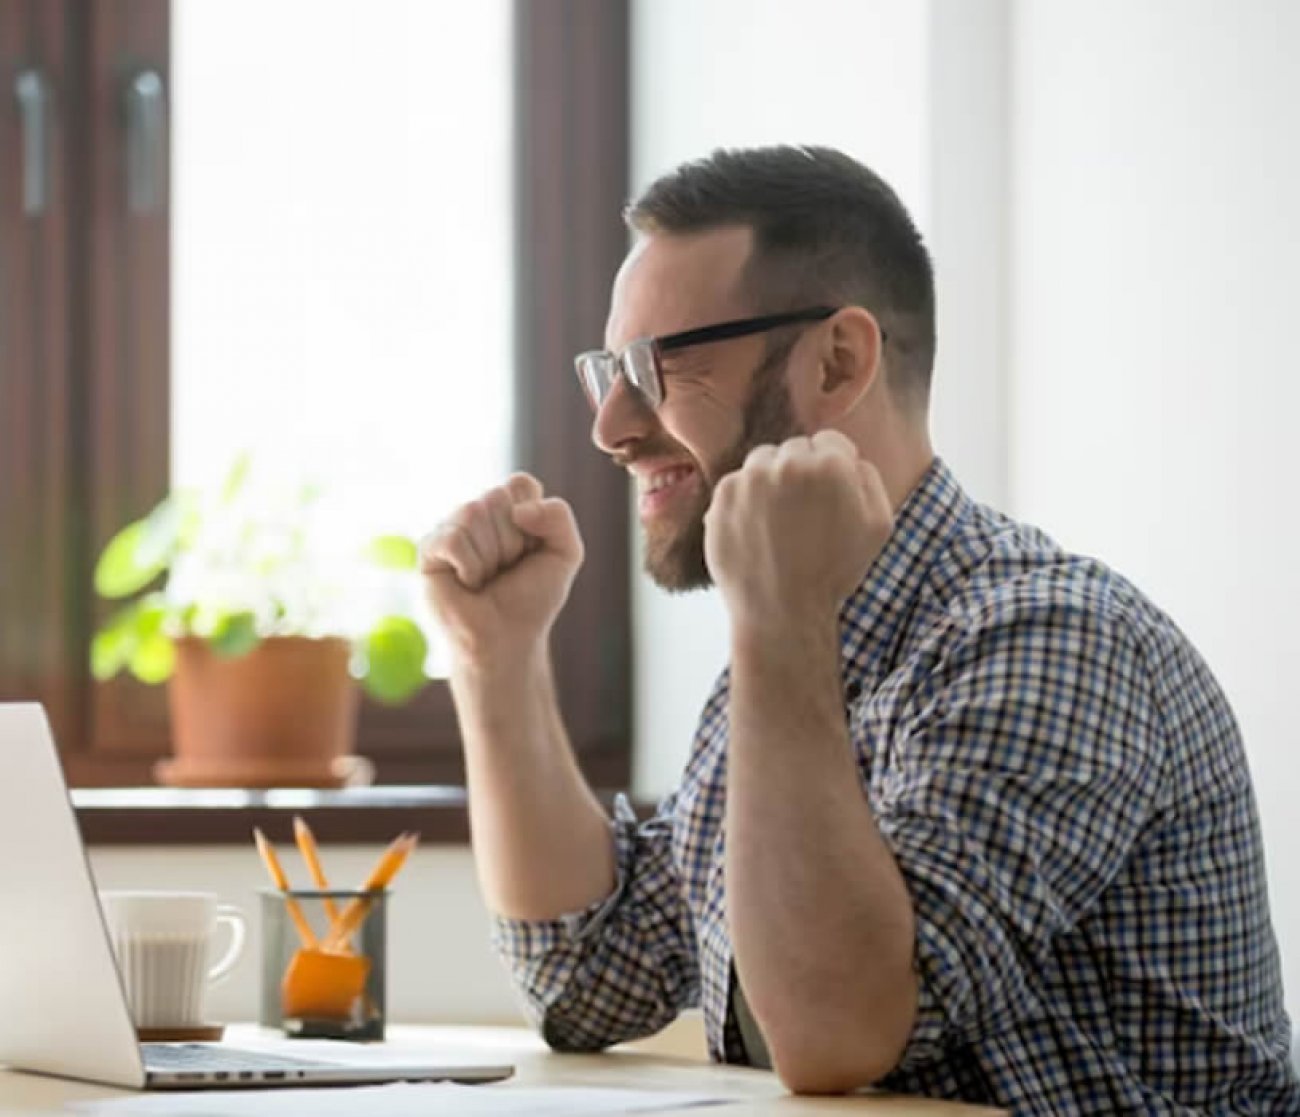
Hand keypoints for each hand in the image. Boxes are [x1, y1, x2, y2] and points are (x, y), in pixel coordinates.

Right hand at [420, 473, 583, 663]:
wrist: (507, 639)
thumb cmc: (532, 598)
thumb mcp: (565, 553)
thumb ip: (558, 516)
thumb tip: (518, 511)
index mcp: (508, 508)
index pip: (519, 484)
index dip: (533, 518)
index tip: (531, 549)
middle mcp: (478, 512)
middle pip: (497, 497)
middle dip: (512, 541)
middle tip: (507, 569)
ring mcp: (451, 528)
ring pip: (473, 513)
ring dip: (491, 557)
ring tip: (487, 579)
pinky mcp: (429, 549)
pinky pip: (453, 539)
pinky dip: (470, 568)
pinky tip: (467, 584)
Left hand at [703, 431, 892, 633]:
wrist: (782, 611)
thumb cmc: (834, 572)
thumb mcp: (878, 525)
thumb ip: (868, 478)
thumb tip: (850, 457)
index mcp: (831, 465)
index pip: (830, 441)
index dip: (832, 469)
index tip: (826, 496)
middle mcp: (788, 463)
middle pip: (795, 449)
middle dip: (800, 473)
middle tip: (802, 514)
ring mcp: (751, 478)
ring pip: (763, 462)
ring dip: (770, 481)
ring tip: (778, 523)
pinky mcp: (723, 496)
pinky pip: (737, 483)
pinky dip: (744, 501)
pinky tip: (756, 531)